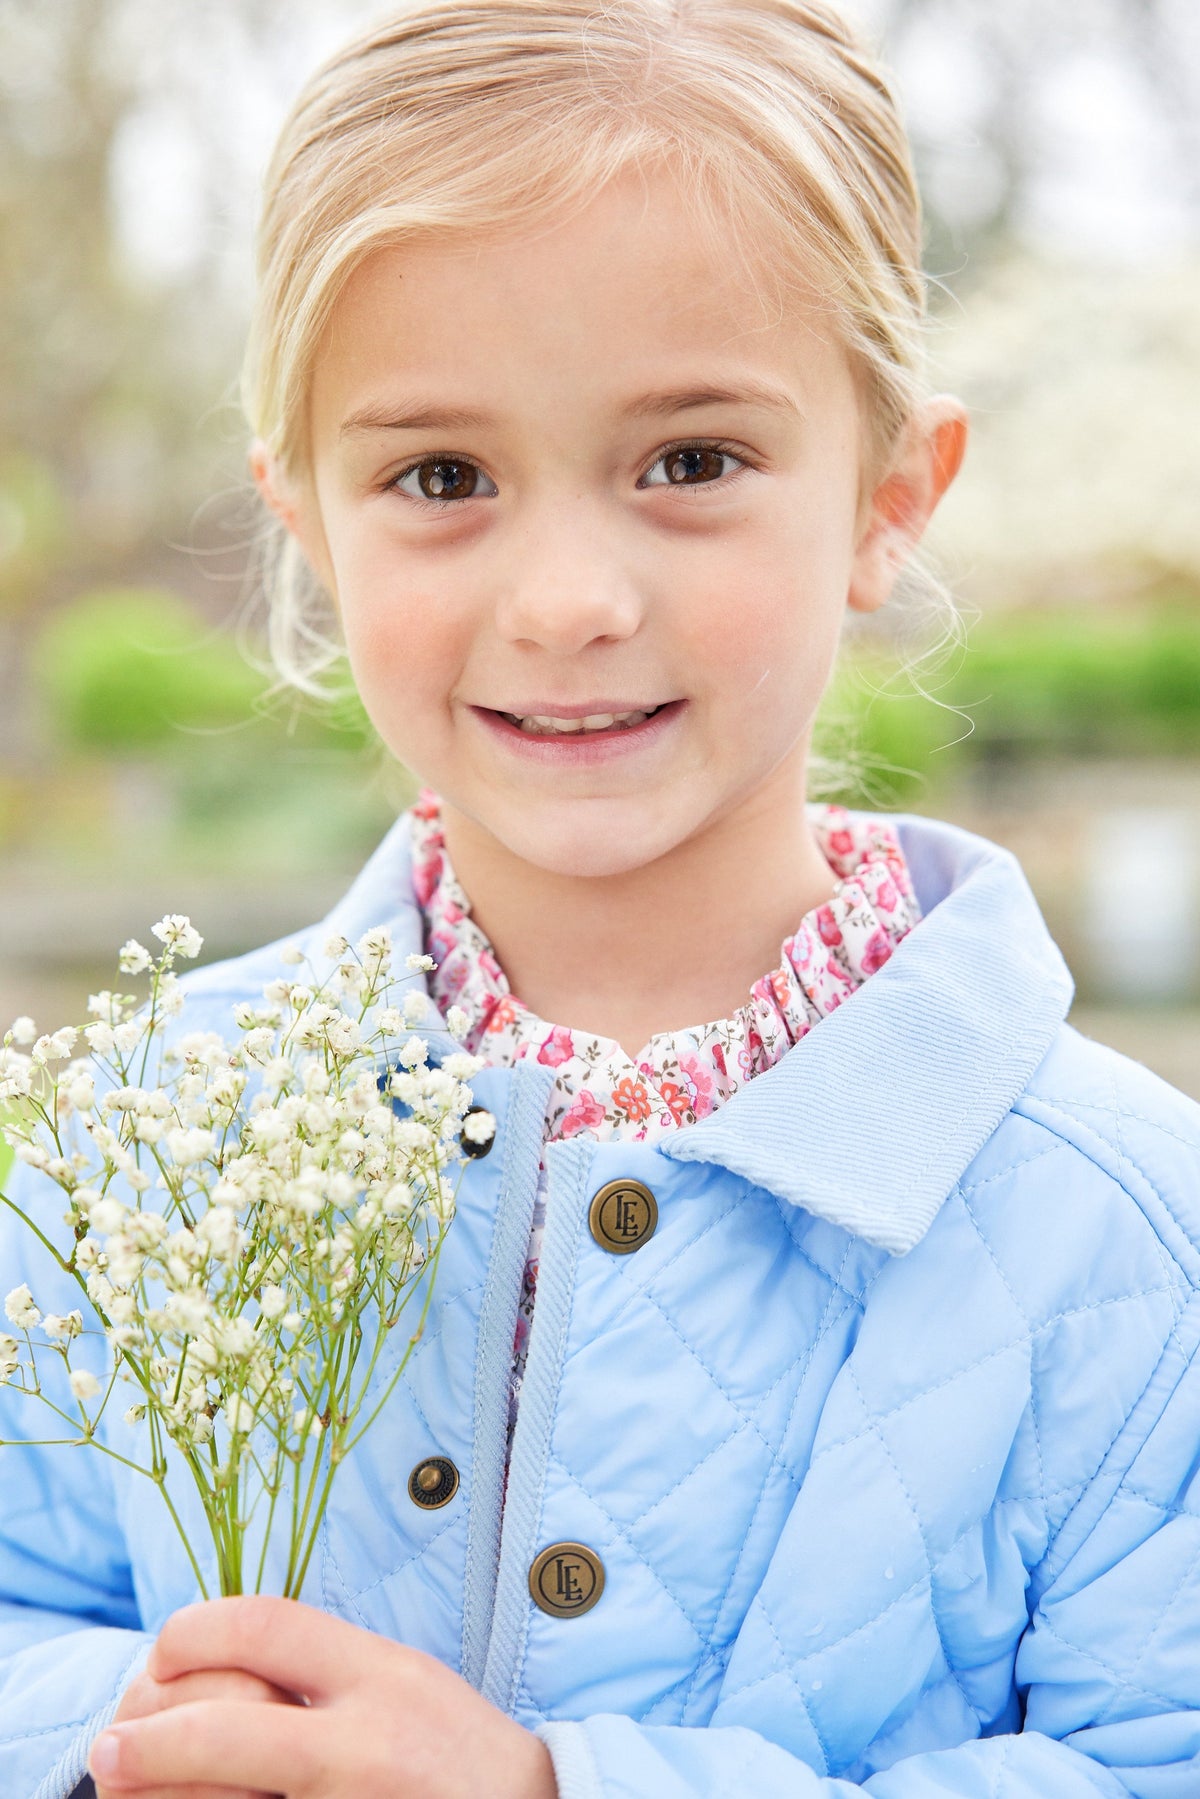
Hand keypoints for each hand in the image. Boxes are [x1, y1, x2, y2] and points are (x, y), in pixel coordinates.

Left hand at [87, 1595, 558, 1798]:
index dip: (192, 1631)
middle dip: (148, 1735)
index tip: (160, 1654)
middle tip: (111, 1747)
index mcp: (381, 1673)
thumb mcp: (402, 1682)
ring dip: (157, 1788)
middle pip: (224, 1724)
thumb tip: (209, 1665)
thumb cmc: (456, 1758)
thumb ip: (324, 1669)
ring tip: (122, 1784)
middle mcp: (366, 1739)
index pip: (264, 1624)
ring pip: (222, 1793)